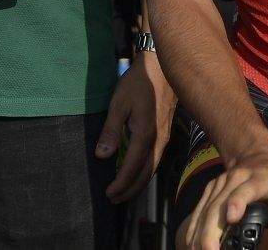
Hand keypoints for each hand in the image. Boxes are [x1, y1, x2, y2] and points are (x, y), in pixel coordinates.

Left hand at [98, 52, 174, 201]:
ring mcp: (164, 137)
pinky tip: (137, 172)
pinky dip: (145, 171)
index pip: (132, 168)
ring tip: (124, 191)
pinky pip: (156, 159)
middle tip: (114, 199)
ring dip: (138, 183)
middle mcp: (158, 141)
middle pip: (145, 174)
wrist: (162, 67)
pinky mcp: (165, 133)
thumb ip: (111, 130)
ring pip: (153, 168)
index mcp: (145, 135)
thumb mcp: (119, 103)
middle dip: (130, 189)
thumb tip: (102, 156)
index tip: (109, 194)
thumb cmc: (138, 83)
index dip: (120, 184)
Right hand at [179, 146, 267, 249]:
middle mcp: (236, 179)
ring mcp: (221, 184)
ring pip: (205, 209)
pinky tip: (192, 245)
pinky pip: (199, 211)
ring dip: (199, 233)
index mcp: (262, 179)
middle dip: (212, 230)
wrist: (261, 153)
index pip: (248, 188)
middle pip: (219, 204)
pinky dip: (193, 229)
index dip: (238, 200)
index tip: (232, 217)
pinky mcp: (211, 191)